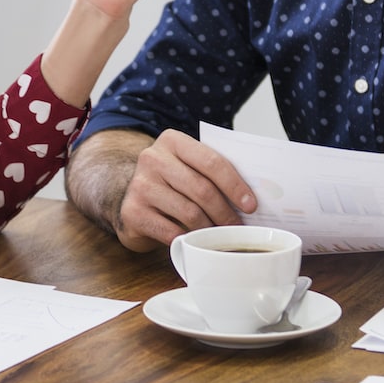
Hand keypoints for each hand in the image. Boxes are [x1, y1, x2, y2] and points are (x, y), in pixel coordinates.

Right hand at [116, 129, 256, 250]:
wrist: (132, 199)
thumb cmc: (170, 184)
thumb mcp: (187, 167)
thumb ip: (211, 172)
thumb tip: (250, 199)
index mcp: (172, 141)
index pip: (211, 161)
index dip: (235, 185)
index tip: (251, 205)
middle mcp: (152, 159)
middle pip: (202, 189)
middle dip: (226, 212)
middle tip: (238, 226)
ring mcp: (140, 186)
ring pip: (189, 212)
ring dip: (210, 228)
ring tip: (221, 236)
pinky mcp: (133, 212)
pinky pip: (172, 232)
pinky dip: (190, 240)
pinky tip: (198, 242)